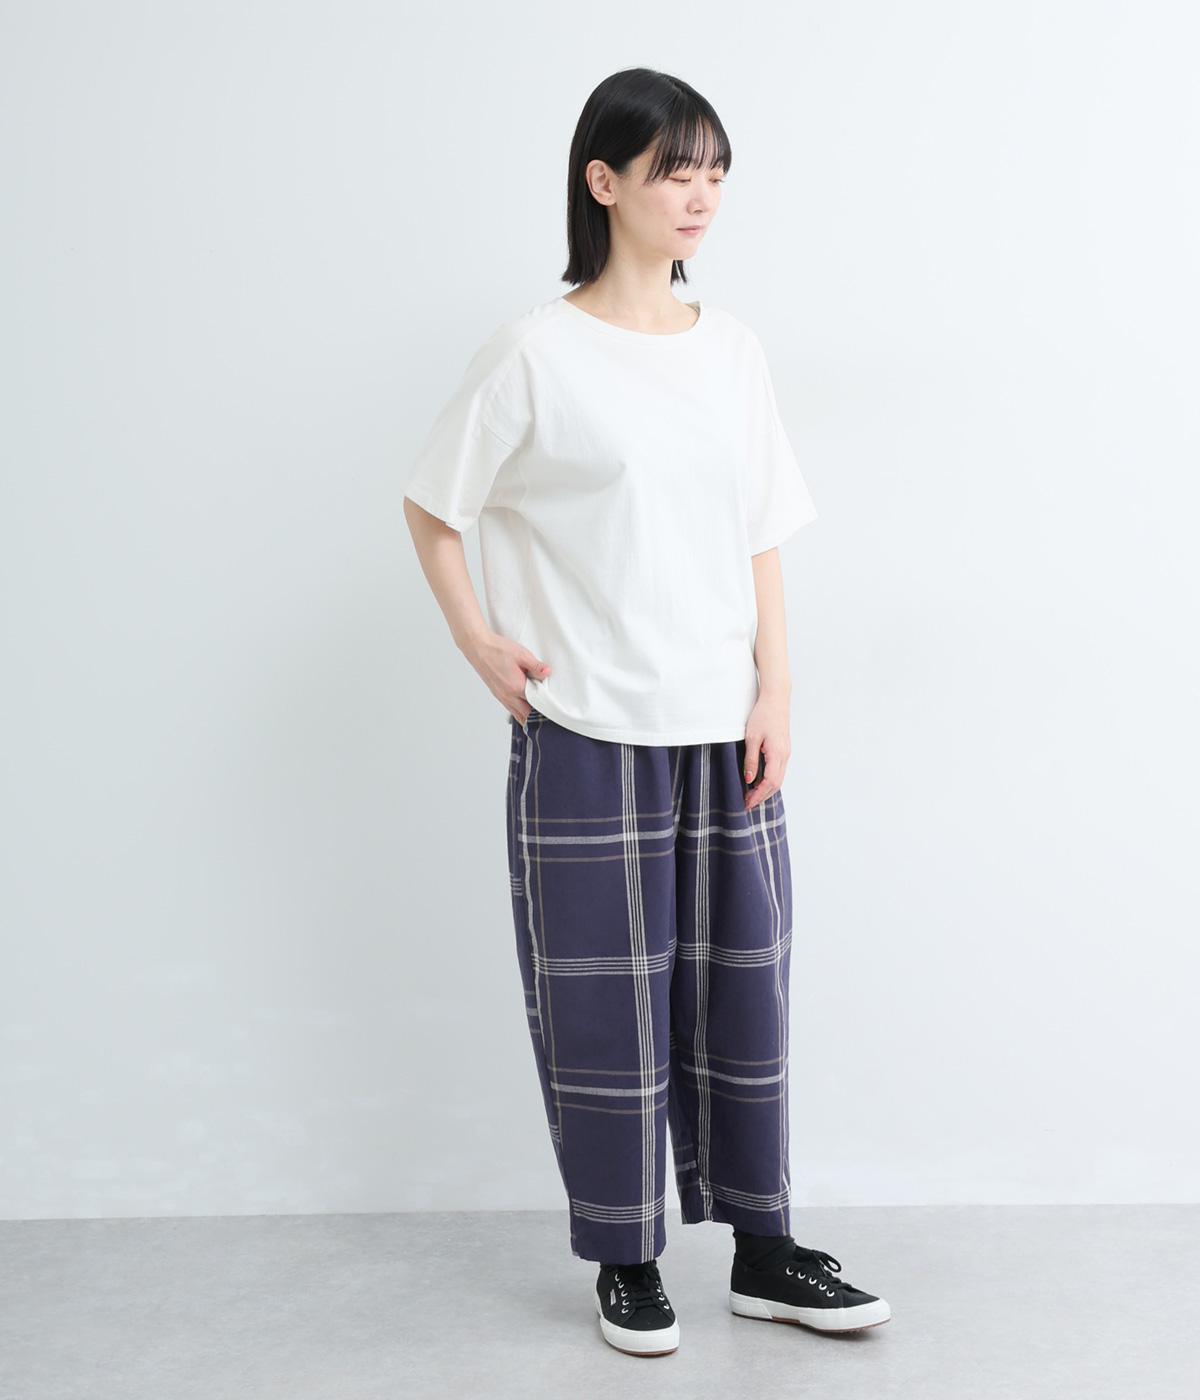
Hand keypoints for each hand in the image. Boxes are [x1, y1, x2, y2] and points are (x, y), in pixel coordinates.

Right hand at [460, 628, 550, 724]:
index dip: (545, 702)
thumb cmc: (497, 650)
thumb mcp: (522, 655)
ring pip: (517, 714)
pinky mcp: (496, 693)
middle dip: (536, 712)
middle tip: (545, 705)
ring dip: (526, 713)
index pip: (536, 703)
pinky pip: (509, 708)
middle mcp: (507, 696)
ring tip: (535, 707)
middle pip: (526, 714)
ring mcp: (500, 696)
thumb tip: (547, 673)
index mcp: (516, 687)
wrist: (478, 647)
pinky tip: (522, 702)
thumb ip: (536, 667)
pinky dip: (517, 709)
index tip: (551, 698)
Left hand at [742, 690, 790, 811]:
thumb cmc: (762, 715)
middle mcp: (785, 756)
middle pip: (776, 784)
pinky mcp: (784, 749)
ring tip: (752, 795)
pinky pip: (779, 770)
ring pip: (778, 778)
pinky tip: (759, 781)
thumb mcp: (751, 738)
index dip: (759, 795)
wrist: (776, 699)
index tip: (747, 803)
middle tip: (747, 803)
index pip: (770, 782)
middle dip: (762, 796)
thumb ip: (751, 760)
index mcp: (777, 754)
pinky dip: (770, 780)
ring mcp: (786, 752)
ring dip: (766, 789)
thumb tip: (749, 779)